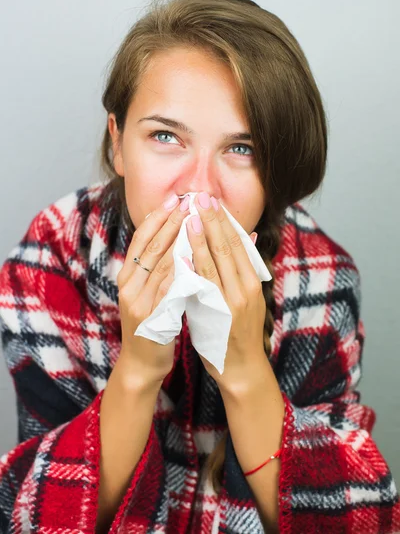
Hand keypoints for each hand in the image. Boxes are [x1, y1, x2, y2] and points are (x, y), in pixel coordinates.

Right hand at [116, 194, 190, 386]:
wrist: (143, 363)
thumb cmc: (152, 324)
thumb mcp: (149, 293)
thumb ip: (158, 269)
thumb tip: (175, 239)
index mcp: (127, 276)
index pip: (141, 238)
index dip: (158, 217)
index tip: (175, 198)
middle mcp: (128, 285)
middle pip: (150, 246)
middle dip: (170, 221)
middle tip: (187, 201)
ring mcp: (137, 300)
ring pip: (159, 263)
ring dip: (178, 239)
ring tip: (194, 220)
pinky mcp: (150, 316)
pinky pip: (168, 287)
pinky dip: (181, 269)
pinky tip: (194, 255)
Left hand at [185, 192, 265, 393]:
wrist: (241, 369)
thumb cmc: (238, 331)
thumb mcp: (246, 297)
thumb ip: (244, 268)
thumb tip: (247, 236)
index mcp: (253, 282)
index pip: (238, 243)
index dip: (225, 220)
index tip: (212, 201)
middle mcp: (246, 288)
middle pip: (229, 246)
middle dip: (213, 220)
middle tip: (201, 197)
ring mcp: (232, 301)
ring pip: (216, 262)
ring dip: (201, 237)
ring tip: (190, 215)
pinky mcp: (218, 314)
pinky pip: (204, 286)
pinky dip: (194, 267)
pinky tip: (184, 251)